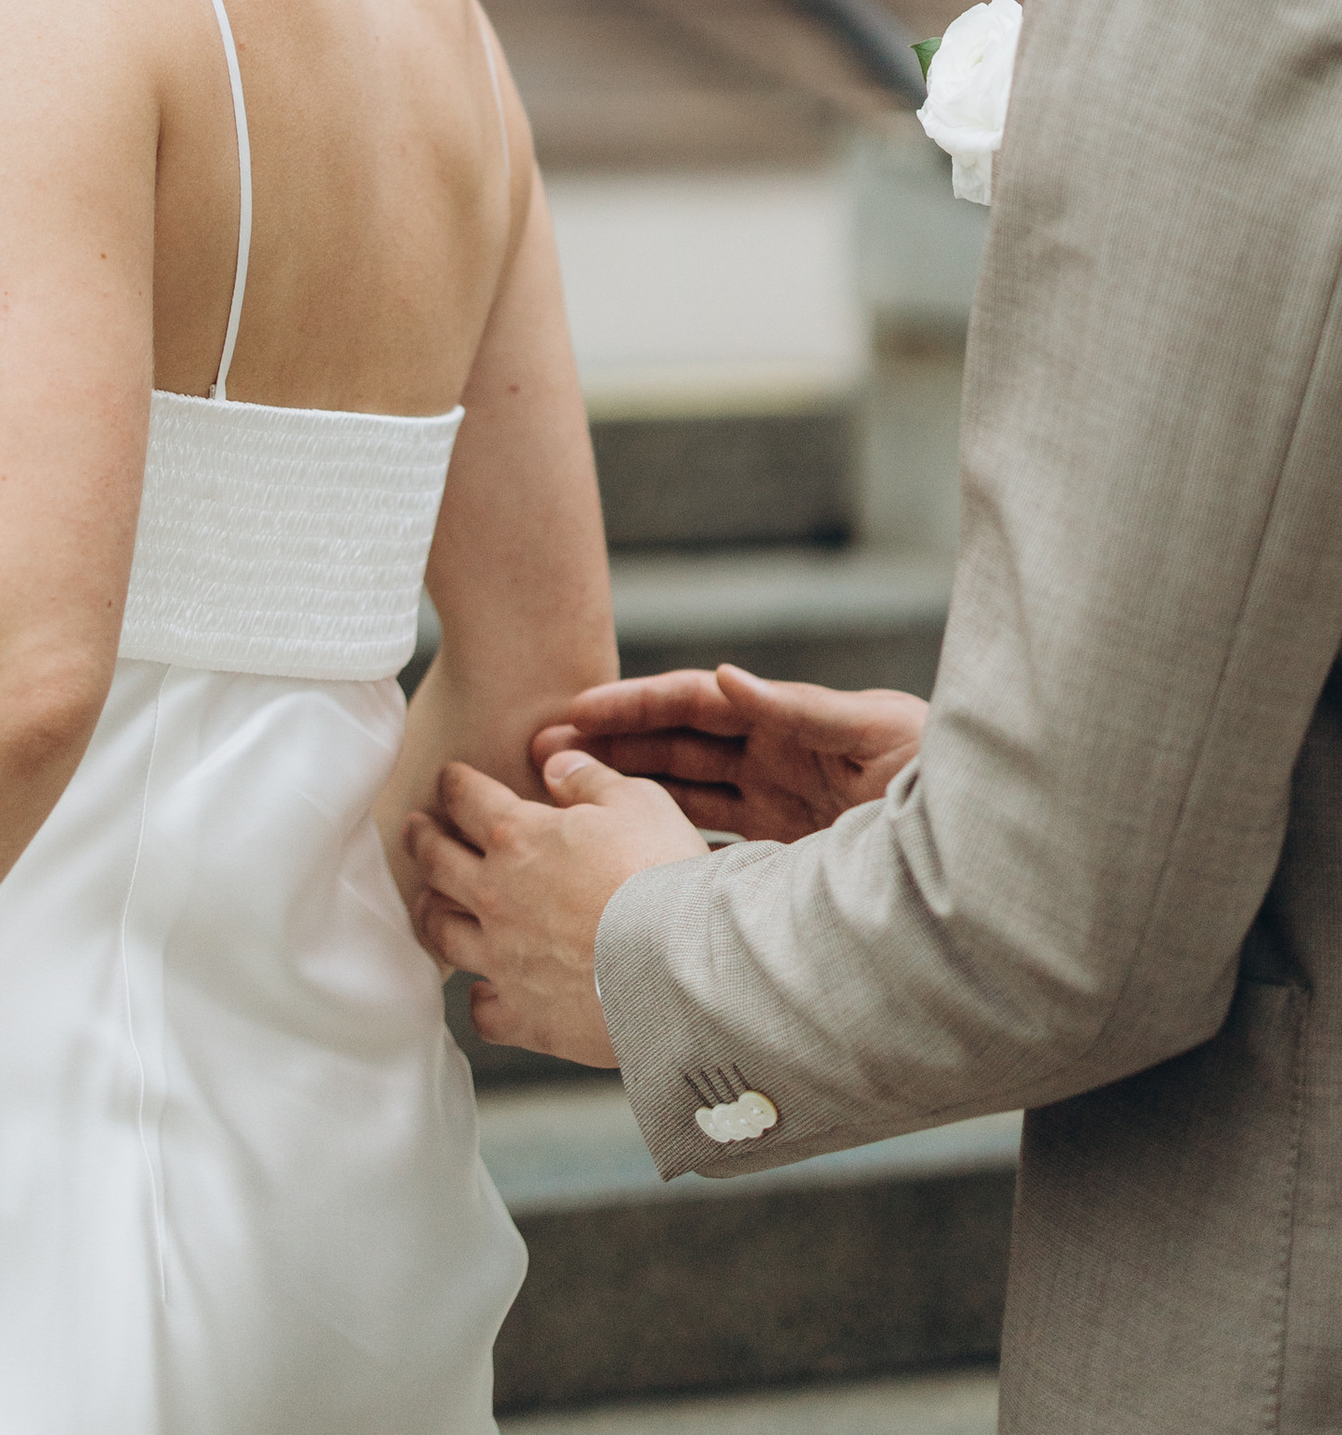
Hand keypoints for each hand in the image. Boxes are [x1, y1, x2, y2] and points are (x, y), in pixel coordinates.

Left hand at [404, 753, 702, 1065]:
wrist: (684, 969)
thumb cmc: (664, 876)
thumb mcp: (636, 802)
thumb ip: (588, 779)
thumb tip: (555, 763)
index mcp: (517, 836)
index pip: (466, 798)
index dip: (454, 784)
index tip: (450, 780)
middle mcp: (496, 896)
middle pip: (436, 860)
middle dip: (422, 838)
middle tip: (415, 829)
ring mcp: (503, 958)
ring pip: (443, 932)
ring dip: (432, 912)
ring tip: (430, 903)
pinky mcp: (525, 1016)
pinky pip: (483, 1010)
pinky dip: (481, 998)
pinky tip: (486, 991)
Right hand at [533, 665, 926, 843]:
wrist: (997, 865)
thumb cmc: (950, 787)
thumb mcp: (884, 734)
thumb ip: (805, 708)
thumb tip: (728, 674)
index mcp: (793, 722)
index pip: (695, 703)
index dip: (634, 703)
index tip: (576, 710)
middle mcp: (777, 762)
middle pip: (676, 744)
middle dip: (610, 742)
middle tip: (543, 751)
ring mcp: (779, 811)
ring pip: (683, 792)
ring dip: (625, 788)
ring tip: (564, 795)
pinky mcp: (788, 862)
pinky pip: (714, 846)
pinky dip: (668, 845)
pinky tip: (626, 855)